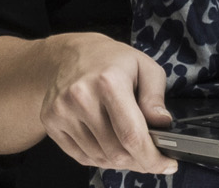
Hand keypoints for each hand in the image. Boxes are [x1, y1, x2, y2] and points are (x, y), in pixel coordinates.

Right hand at [38, 34, 176, 174]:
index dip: (152, 158)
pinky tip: (109, 145)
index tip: (166, 164)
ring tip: (130, 148)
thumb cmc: (111, 61)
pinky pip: (81, 156)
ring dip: (119, 161)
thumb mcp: (144, 66)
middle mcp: (81, 97)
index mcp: (109, 81)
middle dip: (139, 161)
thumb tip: (162, 124)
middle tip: (151, 157)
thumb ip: (156, 97)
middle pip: (115, 152)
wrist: (70, 53)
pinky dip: (100, 158)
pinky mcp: (51, 122)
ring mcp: (62, 111)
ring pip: (99, 158)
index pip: (132, 135)